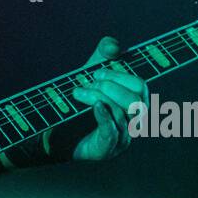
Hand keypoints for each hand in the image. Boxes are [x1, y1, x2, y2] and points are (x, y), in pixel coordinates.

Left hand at [69, 36, 148, 160]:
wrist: (57, 132)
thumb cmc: (80, 102)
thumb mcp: (92, 73)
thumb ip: (103, 54)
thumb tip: (113, 46)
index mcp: (135, 104)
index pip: (140, 86)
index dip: (119, 76)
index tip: (95, 72)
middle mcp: (133, 123)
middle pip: (136, 101)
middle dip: (110, 87)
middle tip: (87, 83)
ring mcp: (122, 139)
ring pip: (121, 114)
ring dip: (98, 97)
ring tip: (78, 92)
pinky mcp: (106, 150)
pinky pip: (112, 132)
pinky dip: (104, 115)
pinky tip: (95, 105)